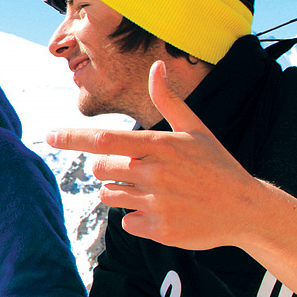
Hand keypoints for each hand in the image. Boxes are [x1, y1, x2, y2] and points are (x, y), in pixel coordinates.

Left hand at [47, 61, 262, 250]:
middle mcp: (154, 173)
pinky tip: (164, 211)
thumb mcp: (195, 130)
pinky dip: (137, 218)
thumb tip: (156, 66)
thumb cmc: (217, 166)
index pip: (104, 140)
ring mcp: (156, 203)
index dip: (73, 138)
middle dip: (107, 168)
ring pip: (110, 196)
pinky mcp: (159, 230)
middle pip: (100, 169)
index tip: (49, 136)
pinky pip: (126, 222)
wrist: (247, 210)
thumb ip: (169, 100)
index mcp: (160, 146)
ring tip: (155, 190)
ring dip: (121, 192)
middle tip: (135, 170)